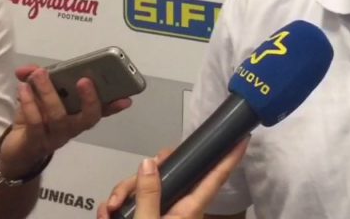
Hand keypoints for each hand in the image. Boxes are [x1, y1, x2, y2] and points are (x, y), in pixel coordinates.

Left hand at [0, 65, 132, 176]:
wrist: (16, 151)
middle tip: (84, 79)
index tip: (126, 99)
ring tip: (39, 75)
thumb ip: (35, 80)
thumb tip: (27, 69)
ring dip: (49, 93)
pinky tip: (23, 88)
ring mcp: (56, 138)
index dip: (115, 106)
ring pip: (58, 117)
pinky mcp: (36, 143)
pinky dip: (29, 104)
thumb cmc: (35, 120)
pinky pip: (36, 123)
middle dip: (90, 99)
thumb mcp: (37, 97)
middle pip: (88, 118)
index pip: (101, 111)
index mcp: (79, 116)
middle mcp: (73, 128)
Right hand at [98, 139, 248, 218]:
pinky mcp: (147, 218)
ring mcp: (162, 213)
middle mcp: (179, 209)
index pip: (214, 179)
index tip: (243, 138)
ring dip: (124, 196)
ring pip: (145, 188)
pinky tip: (106, 215)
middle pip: (168, 176)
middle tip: (120, 196)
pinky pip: (134, 204)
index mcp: (189, 209)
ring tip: (109, 212)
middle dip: (140, 179)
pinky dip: (118, 208)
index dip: (229, 158)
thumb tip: (150, 163)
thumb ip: (149, 194)